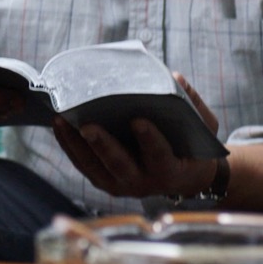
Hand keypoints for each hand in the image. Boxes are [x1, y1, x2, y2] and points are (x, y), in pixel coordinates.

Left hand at [52, 72, 221, 198]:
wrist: (184, 176)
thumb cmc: (192, 145)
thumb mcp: (203, 127)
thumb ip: (193, 104)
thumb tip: (176, 78)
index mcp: (171, 170)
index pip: (160, 156)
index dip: (150, 140)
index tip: (139, 121)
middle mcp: (144, 183)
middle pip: (120, 165)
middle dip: (103, 145)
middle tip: (89, 125)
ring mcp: (121, 185)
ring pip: (94, 167)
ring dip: (76, 144)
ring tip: (62, 119)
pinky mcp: (104, 180)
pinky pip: (83, 164)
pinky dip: (69, 146)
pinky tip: (59, 125)